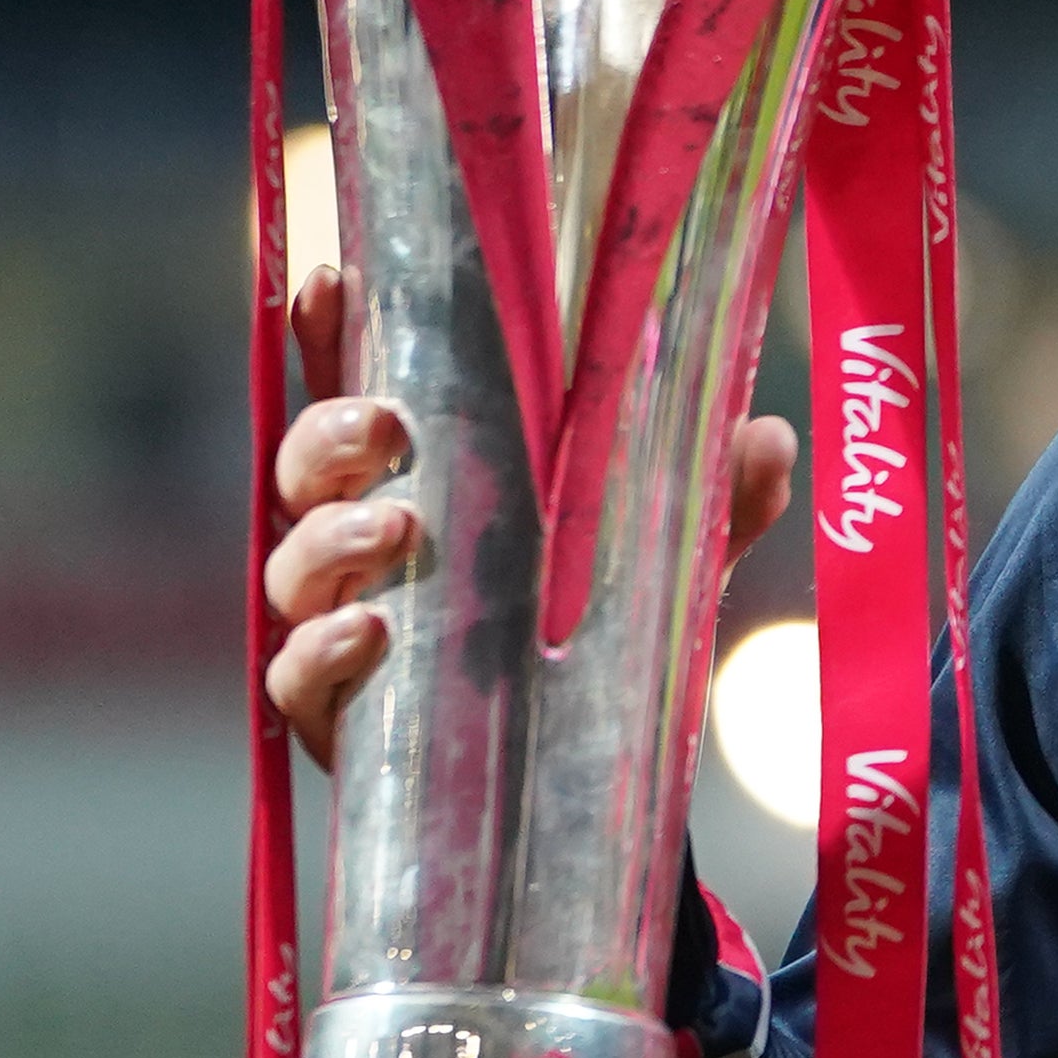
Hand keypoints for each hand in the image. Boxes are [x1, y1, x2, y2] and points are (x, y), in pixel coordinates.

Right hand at [260, 265, 800, 768]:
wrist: (580, 776)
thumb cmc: (595, 635)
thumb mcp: (664, 560)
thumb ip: (715, 501)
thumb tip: (767, 435)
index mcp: (418, 481)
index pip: (352, 392)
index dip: (328, 336)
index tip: (335, 281)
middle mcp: (358, 544)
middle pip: (302, 468)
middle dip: (327, 434)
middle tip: (386, 424)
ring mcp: (335, 624)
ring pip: (291, 563)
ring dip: (328, 537)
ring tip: (394, 530)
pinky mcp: (335, 712)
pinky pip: (294, 675)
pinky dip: (318, 650)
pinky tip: (366, 631)